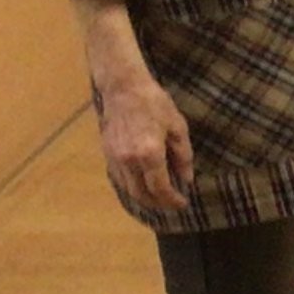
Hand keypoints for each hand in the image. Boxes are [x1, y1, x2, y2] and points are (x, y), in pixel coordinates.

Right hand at [95, 68, 194, 216]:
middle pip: (141, 194)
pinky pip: (119, 177)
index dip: (172, 200)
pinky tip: (142, 184)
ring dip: (143, 197)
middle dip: (158, 204)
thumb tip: (186, 179)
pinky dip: (131, 186)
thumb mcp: (178, 127)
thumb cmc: (154, 103)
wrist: (123, 87)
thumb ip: (183, 156)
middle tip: (171, 205)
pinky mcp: (106, 152)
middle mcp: (129, 160)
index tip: (183, 203)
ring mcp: (115, 157)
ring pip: (127, 188)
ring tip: (158, 198)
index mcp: (149, 154)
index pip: (160, 188)